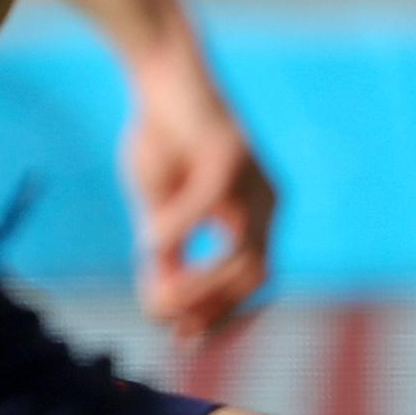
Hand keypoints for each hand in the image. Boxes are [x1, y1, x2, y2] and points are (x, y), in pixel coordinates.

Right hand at [118, 44, 275, 337]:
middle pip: (259, 279)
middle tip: (176, 330)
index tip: (187, 341)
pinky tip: (148, 242)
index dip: (227, 319)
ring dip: (201, 283)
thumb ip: (166, 256)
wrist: (160, 73)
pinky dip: (177, 231)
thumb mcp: (159, 211)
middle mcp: (267, 202)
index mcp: (257, 217)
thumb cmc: (161, 139)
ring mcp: (254, 179)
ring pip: (246, 256)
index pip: (259, 286)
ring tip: (159, 290)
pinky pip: (207, 208)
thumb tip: (160, 309)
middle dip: (217, 311)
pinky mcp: (229, 153)